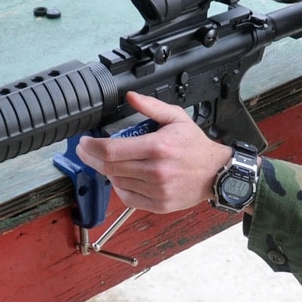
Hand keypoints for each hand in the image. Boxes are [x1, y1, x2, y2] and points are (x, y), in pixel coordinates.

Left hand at [75, 92, 232, 213]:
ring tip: (104, 161)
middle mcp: (155, 171)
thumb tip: (130, 97)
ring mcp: (157, 190)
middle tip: (84, 151)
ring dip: (105, 171)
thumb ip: (151, 106)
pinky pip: (128, 197)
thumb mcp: (176, 117)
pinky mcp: (159, 204)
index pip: (111, 150)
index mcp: (157, 147)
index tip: (84, 142)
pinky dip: (119, 187)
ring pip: (116, 182)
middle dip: (90, 158)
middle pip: (109, 167)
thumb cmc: (196, 146)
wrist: (216, 173)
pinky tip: (120, 177)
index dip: (91, 147)